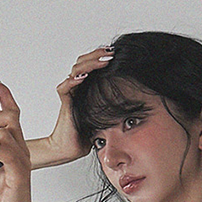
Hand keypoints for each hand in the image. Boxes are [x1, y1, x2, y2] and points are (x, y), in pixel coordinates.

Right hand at [46, 45, 114, 161]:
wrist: (70, 148)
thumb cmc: (88, 134)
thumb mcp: (106, 115)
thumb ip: (113, 104)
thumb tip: (136, 99)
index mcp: (85, 87)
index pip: (90, 64)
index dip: (100, 57)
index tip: (116, 54)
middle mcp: (76, 87)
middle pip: (82, 62)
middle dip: (97, 55)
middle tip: (111, 52)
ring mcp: (70, 94)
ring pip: (75, 70)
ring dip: (89, 64)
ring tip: (103, 61)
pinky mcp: (65, 104)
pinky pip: (65, 88)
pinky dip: (73, 81)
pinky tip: (83, 77)